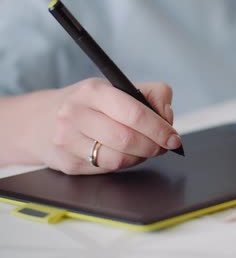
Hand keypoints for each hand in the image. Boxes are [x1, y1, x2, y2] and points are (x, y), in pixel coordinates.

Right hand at [35, 78, 179, 174]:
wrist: (40, 121)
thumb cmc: (88, 105)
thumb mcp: (115, 88)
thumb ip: (150, 95)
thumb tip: (168, 117)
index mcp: (93, 91)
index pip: (134, 112)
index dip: (160, 128)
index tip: (173, 138)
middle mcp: (75, 114)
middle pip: (128, 139)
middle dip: (153, 146)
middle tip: (163, 146)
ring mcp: (67, 141)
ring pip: (119, 159)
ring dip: (141, 157)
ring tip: (145, 149)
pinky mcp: (68, 163)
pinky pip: (107, 169)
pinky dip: (124, 164)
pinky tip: (125, 154)